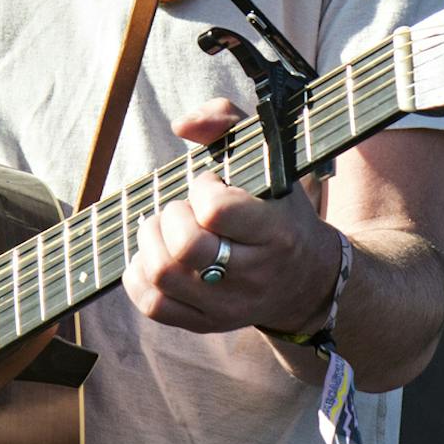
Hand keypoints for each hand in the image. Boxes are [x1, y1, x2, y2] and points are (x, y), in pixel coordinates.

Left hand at [122, 98, 336, 335]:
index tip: (210, 185)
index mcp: (276, 231)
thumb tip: (181, 126)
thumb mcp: (268, 156)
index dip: (202, 190)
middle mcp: (254, 275)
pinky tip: (153, 255)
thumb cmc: (277, 207)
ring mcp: (228, 305)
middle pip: (185, 247)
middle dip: (171, 216)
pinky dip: (139, 275)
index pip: (218, 212)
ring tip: (164, 229)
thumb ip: (227, 120)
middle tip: (183, 209)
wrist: (305, 279)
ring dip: (150, 241)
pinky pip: (153, 305)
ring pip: (163, 274)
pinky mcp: (206, 323)